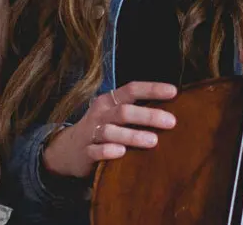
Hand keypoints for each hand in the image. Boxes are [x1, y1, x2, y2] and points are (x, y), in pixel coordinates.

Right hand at [40, 81, 178, 178]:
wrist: (69, 149)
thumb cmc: (103, 129)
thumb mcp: (116, 115)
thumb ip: (138, 111)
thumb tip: (173, 111)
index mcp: (110, 101)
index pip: (132, 89)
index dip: (152, 89)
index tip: (174, 92)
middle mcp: (100, 114)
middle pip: (124, 111)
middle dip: (148, 115)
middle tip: (171, 122)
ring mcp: (91, 132)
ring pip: (111, 131)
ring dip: (132, 135)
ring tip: (154, 141)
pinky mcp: (85, 152)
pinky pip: (95, 151)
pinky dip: (107, 151)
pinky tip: (121, 152)